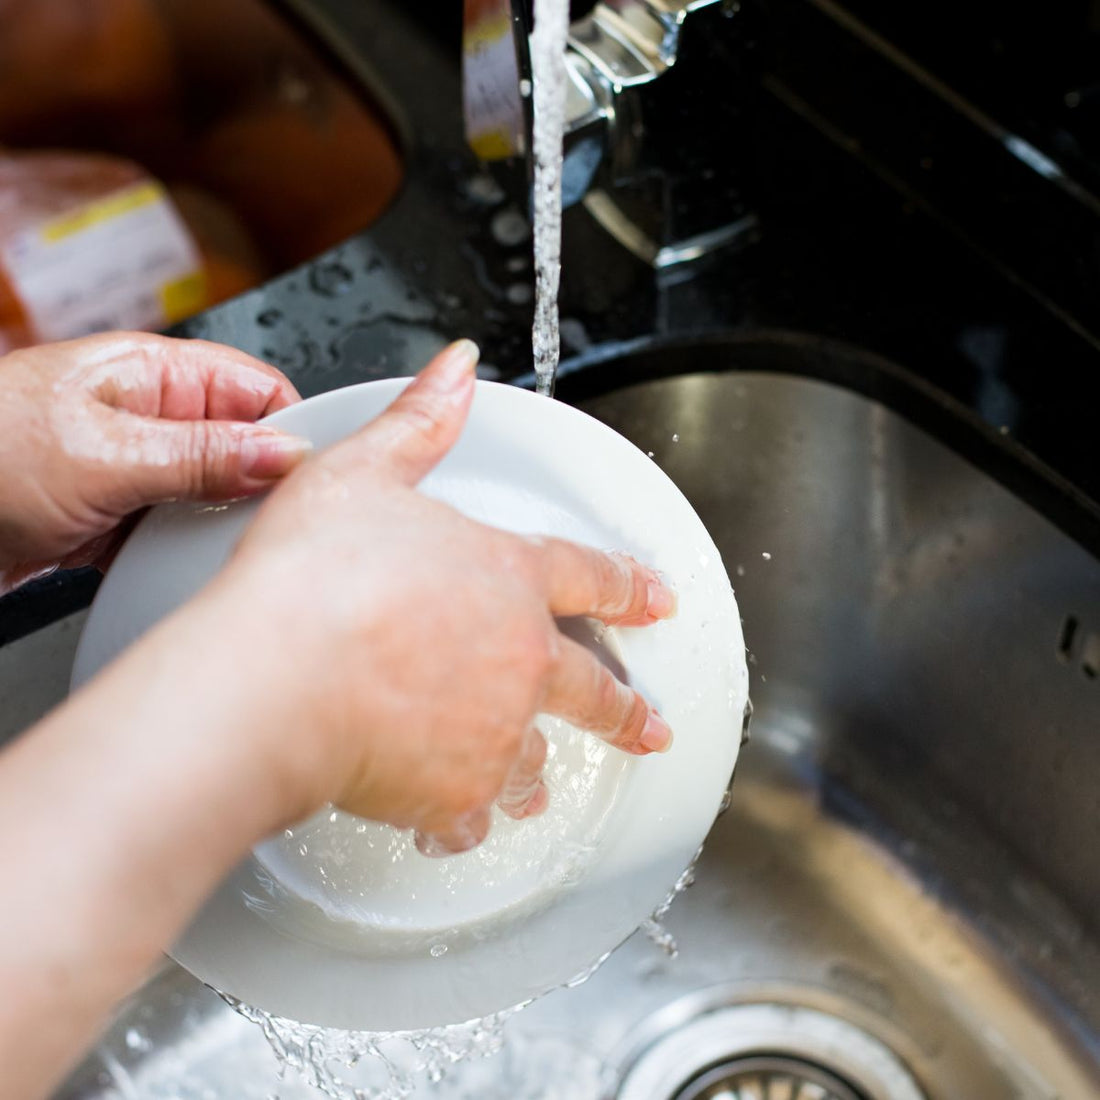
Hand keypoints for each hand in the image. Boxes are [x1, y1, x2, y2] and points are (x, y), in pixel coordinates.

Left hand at [0, 332, 308, 594]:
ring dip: (218, 522)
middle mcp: (150, 415)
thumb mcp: (105, 456)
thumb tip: (285, 452)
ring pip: (213, 491)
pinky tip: (182, 568)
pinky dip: (181, 550)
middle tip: (270, 524)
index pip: (259, 388)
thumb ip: (202, 456)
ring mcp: (133, 465)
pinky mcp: (115, 512)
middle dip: (260, 484)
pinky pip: (174, 528)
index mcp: (152, 372)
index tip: (304, 481)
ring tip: (223, 550)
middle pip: (243, 443)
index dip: (291, 431)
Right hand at [191, 339, 675, 852]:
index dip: (631, 586)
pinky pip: (473, 820)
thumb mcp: (363, 473)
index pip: (592, 576)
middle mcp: (520, 659)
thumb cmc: (311, 580)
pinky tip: (449, 823)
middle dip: (626, 711)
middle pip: (594, 689)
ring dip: (536, 771)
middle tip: (649, 728)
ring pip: (534, 759)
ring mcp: (495, 733)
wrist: (274, 678)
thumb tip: (459, 369)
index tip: (658, 600)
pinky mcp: (457, 796)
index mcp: (509, 577)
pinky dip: (463, 823)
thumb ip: (421, 423)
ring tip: (537, 785)